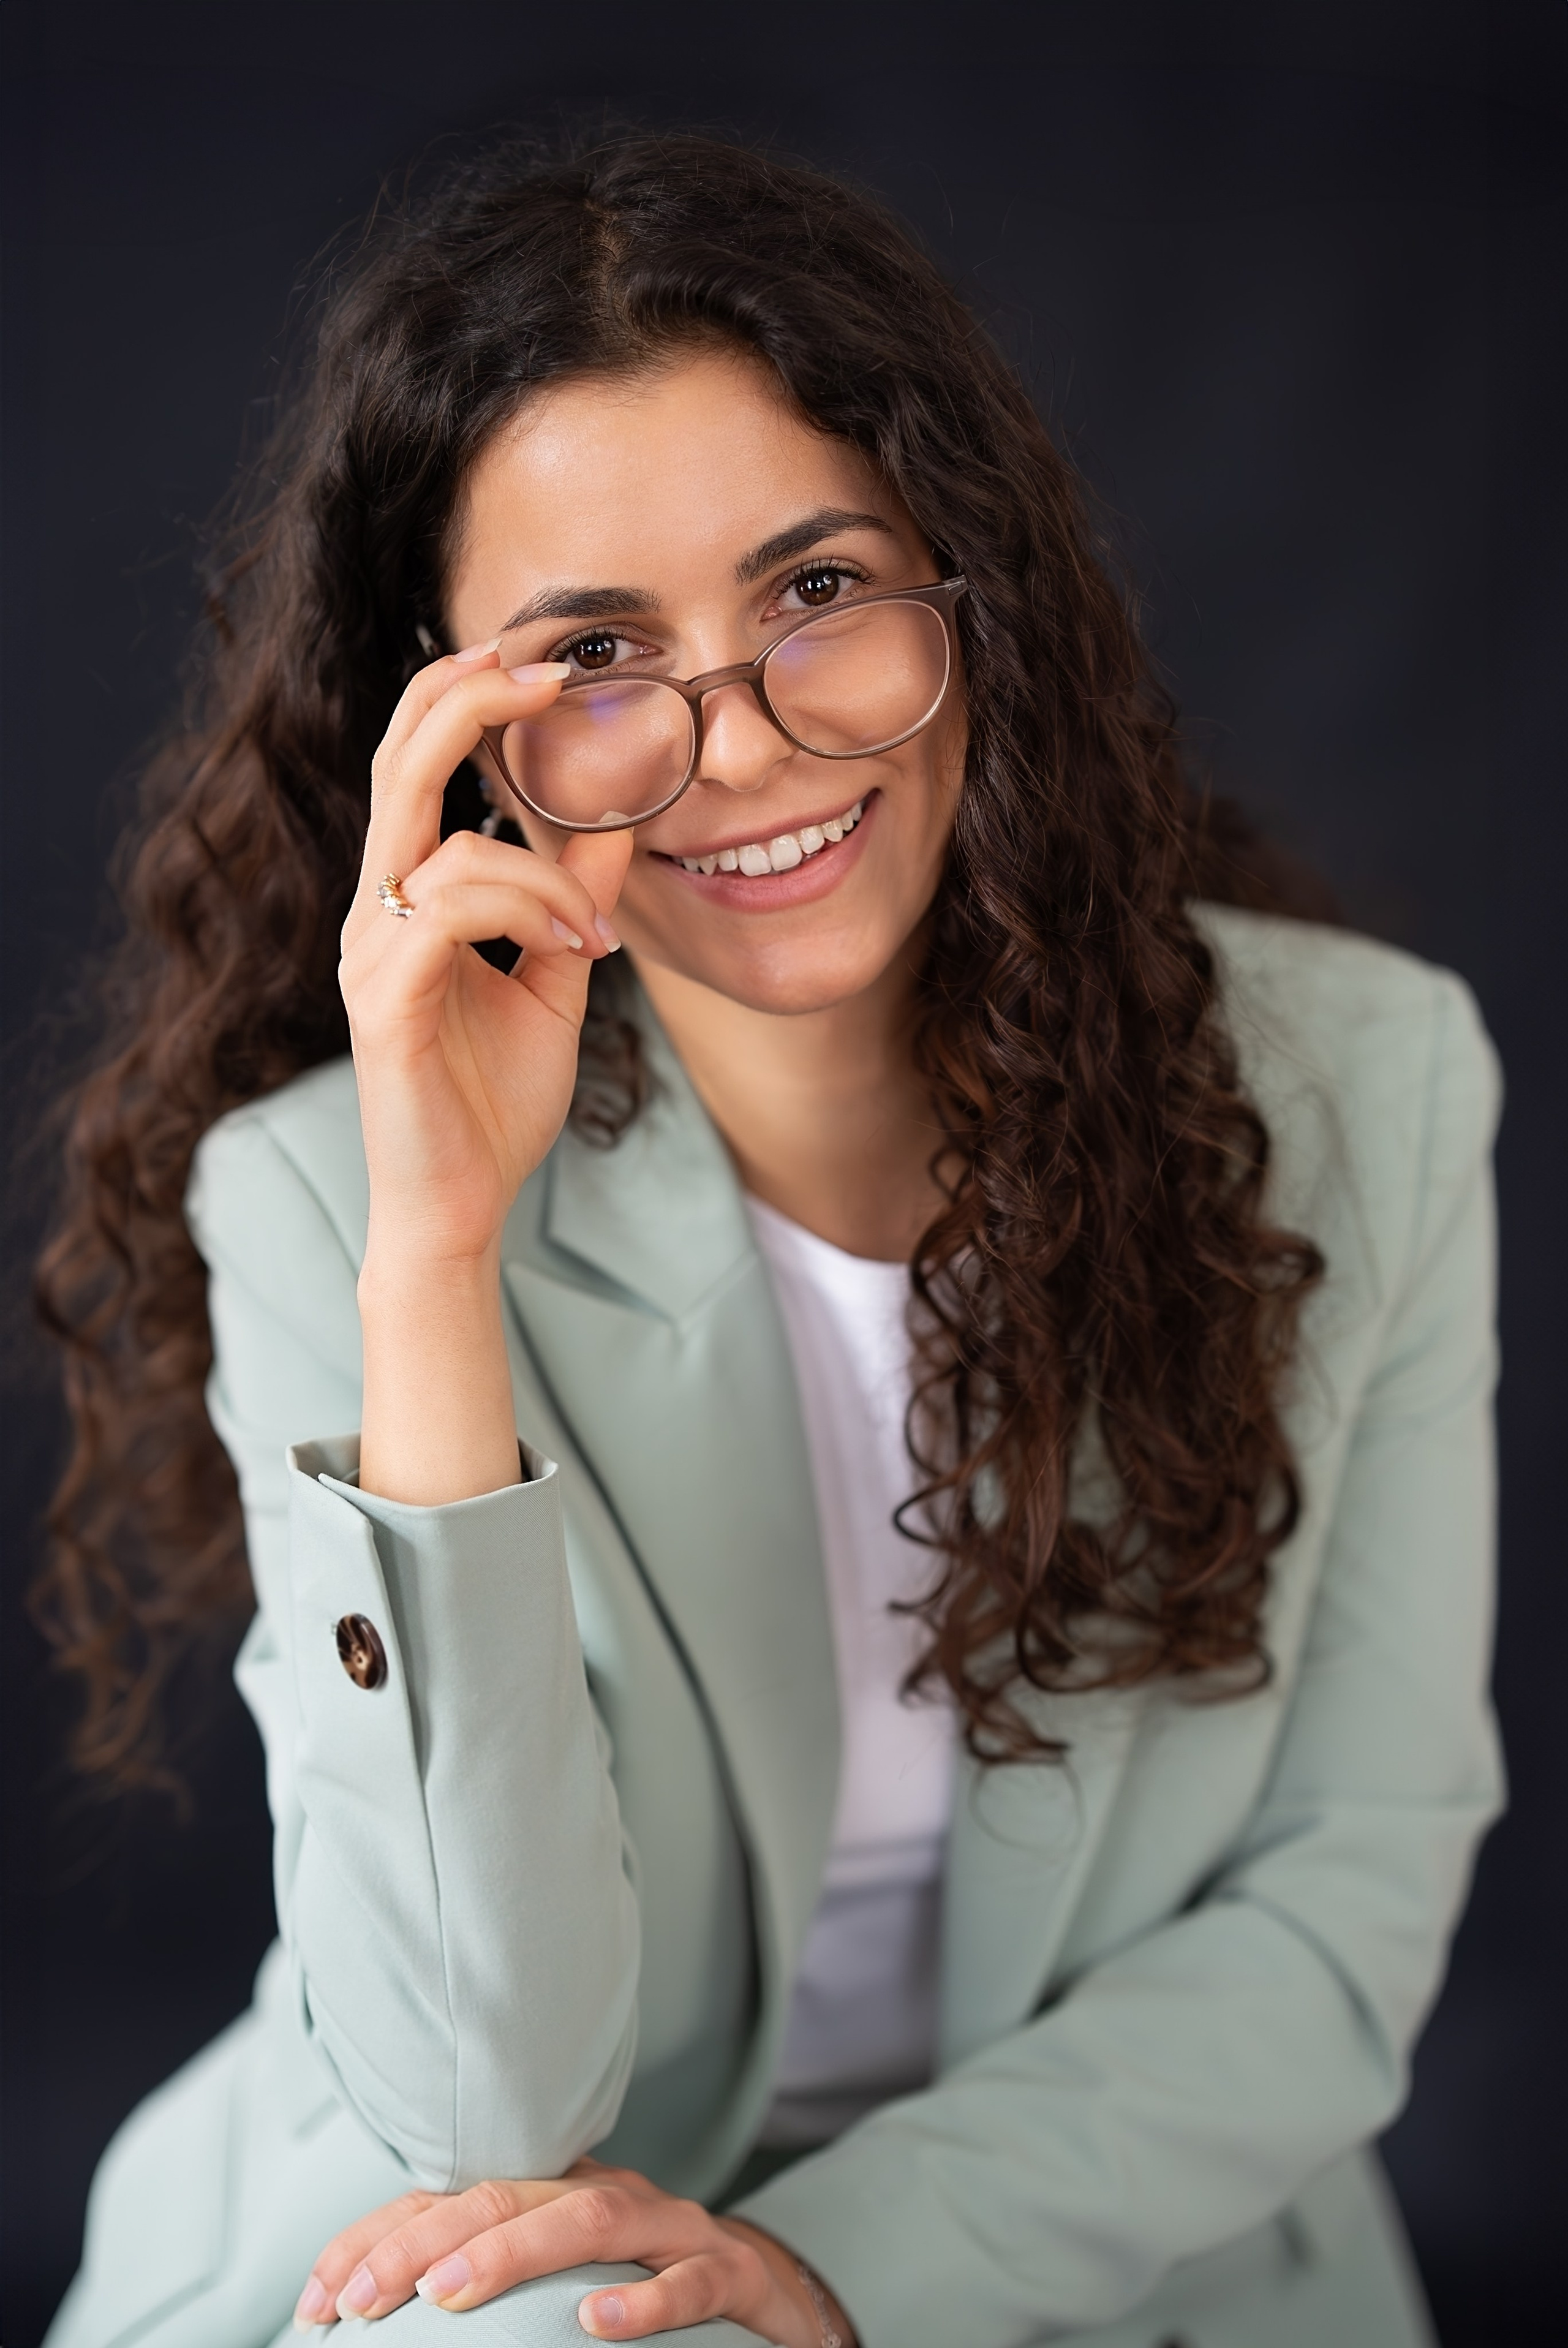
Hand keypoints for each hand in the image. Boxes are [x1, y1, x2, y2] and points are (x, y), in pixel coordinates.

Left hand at [291, 2157, 854, 2343]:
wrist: (774, 2296)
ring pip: (592, 2219)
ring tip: (452, 2291)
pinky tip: (596, 2325)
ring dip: (515, 2250)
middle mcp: (612, 2197)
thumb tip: (382, 2315)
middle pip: (511, 2194)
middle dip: (427, 2241)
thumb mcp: (561, 2283)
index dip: (381, 2239)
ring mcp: (674, 2230)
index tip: (319, 2299)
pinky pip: (689, 2282)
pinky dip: (643, 2304)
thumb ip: (489, 2288)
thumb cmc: (649, 2292)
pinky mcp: (734, 2274)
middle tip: (362, 2298)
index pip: (455, 2198)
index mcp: (560, 2196)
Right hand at [341, 645, 634, 1502]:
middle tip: (544, 673)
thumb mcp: (554, 982)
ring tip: (595, 930)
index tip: (535, 666)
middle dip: (465, 700)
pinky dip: (527, 911)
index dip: (460, 698)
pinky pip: (451, 911)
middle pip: (396, 762)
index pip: (412, 764)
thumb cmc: (491, 1106)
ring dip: (543, 872)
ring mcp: (372, 953)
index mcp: (407, 898)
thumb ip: (572, 901)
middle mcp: (375, 912)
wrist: (456, 1207)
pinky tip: (578, 949)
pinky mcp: (385, 1000)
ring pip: (444, 845)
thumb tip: (615, 827)